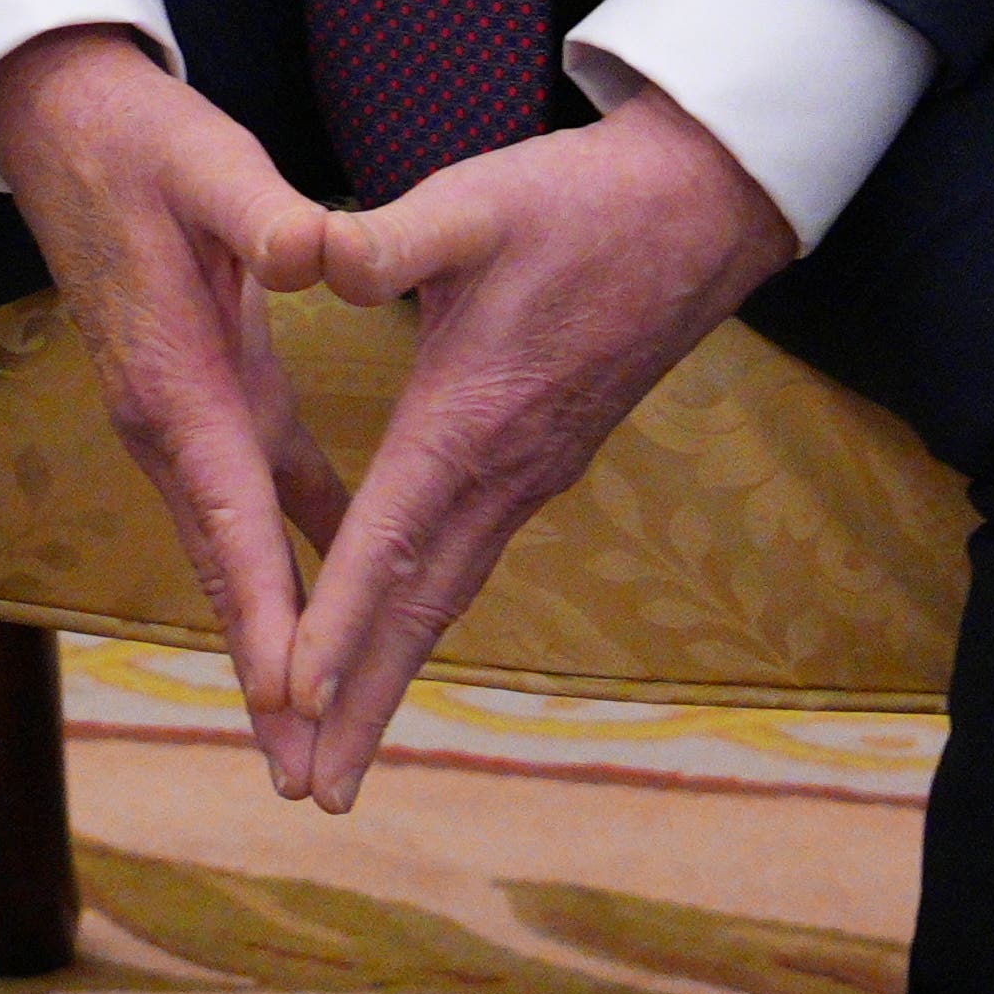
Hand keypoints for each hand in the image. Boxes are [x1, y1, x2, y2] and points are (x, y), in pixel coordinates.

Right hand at [0, 27, 346, 771]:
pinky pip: (246, 505)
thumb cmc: (141, 139)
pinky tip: (330, 604)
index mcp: (176, 376)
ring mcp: (173, 419)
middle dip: (263, 670)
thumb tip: (315, 251)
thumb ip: (264, 210)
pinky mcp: (193, 400)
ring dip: (269, 636)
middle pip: (224, 567)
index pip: (232, 512)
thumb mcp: (208, 158)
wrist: (58, 119)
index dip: (265, 608)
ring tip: (310, 730)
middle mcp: (165, 420)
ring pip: (229, 549)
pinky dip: (279, 567)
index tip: (293, 693)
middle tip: (303, 773)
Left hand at [270, 97, 796, 805]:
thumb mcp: (473, 204)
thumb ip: (388, 237)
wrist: (698, 213)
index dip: (340, 617)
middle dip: (365, 701)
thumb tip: (313, 255)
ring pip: (448, 597)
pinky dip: (421, 620)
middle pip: (422, 608)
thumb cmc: (577, 203)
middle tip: (313, 789)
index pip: (391, 538)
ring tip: (339, 752)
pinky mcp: (539, 465)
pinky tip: (392, 645)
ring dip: (391, 676)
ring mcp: (529, 478)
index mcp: (472, 418)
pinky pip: (466, 565)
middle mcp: (504, 472)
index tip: (294, 692)